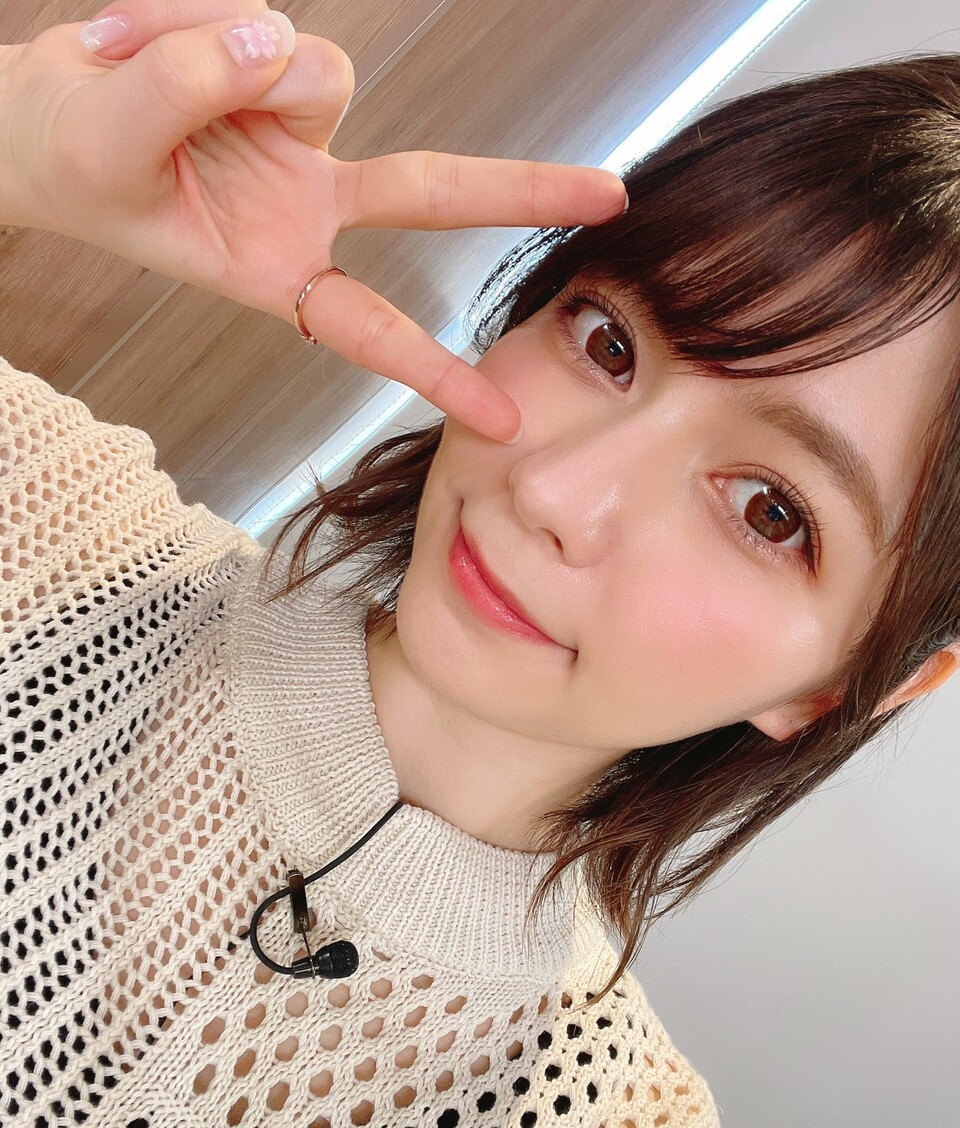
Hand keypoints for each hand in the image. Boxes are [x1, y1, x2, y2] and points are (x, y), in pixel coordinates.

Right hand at [0, 1, 626, 440]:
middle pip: (430, 192)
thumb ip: (191, 86)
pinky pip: (277, 29)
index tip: (501, 418)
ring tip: (135, 67)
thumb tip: (281, 41)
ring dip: (223, 56)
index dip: (432, 371)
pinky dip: (212, 23)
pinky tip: (152, 41)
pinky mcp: (282, 73)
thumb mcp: (108, 142)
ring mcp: (302, 139)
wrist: (37, 120)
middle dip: (519, 190)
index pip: (367, 326)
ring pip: (316, 71)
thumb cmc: (70, 161)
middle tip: (614, 194)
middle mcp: (306, 208)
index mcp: (270, 270)